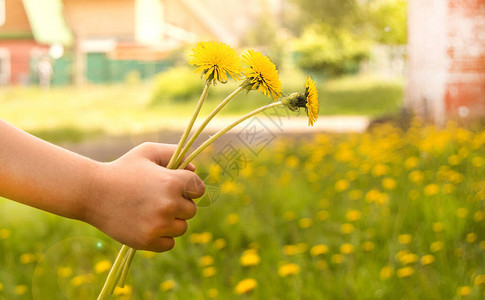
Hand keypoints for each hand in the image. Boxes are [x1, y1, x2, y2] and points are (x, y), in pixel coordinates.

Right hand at [83, 143, 204, 251]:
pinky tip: (148, 225)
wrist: (92, 192)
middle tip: (158, 199)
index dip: (188, 186)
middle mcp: (169, 204)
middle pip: (191, 210)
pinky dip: (162, 237)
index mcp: (173, 182)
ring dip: (171, 221)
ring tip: (151, 211)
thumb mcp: (148, 152)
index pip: (198, 188)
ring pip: (182, 227)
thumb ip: (174, 154)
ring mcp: (159, 225)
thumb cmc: (122, 169)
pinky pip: (169, 243)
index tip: (174, 186)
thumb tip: (194, 168)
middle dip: (179, 204)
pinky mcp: (147, 241)